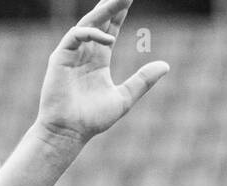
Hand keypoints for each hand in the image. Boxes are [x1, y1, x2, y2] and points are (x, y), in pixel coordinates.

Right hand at [34, 0, 168, 147]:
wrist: (69, 132)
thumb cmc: (93, 119)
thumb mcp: (124, 97)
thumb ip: (143, 80)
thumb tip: (166, 66)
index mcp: (98, 60)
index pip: (110, 29)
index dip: (119, 14)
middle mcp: (85, 52)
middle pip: (99, 20)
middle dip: (112, 5)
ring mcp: (71, 53)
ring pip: (88, 22)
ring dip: (103, 10)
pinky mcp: (60, 57)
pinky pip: (76, 35)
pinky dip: (91, 34)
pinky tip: (108, 39)